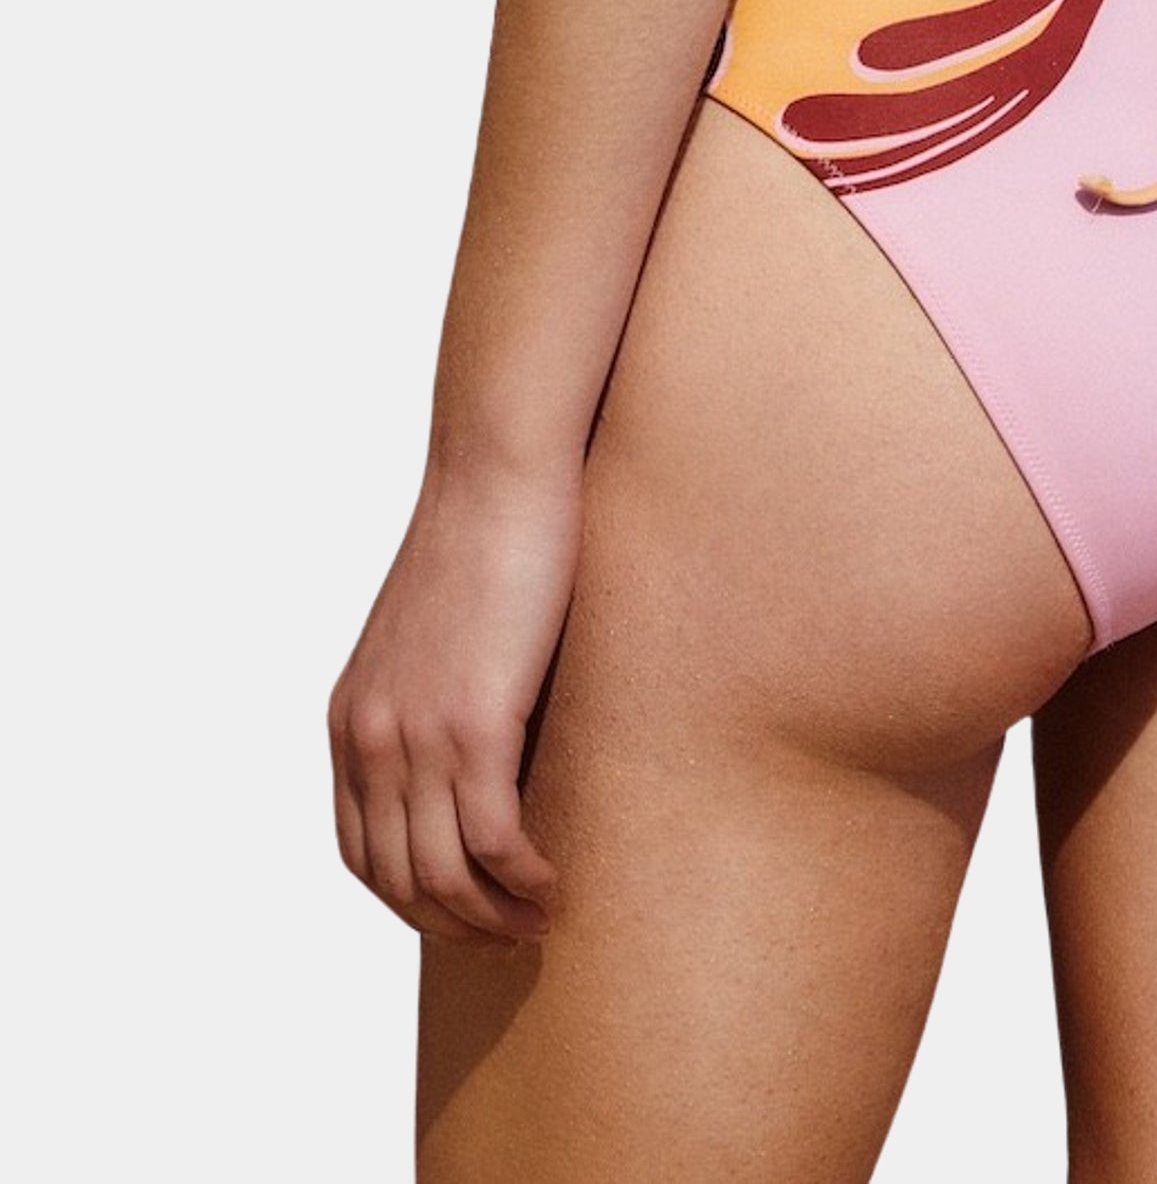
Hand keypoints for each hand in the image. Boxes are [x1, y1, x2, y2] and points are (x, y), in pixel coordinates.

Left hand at [327, 453, 582, 943]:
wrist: (496, 473)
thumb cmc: (483, 537)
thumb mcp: (430, 636)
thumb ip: (430, 698)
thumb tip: (475, 750)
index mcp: (352, 719)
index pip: (360, 852)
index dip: (411, 900)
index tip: (464, 913)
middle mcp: (370, 738)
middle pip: (396, 879)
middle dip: (453, 924)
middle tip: (510, 936)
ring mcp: (417, 735)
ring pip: (442, 874)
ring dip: (491, 915)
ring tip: (537, 920)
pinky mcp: (474, 723)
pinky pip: (490, 840)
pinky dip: (520, 878)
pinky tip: (551, 882)